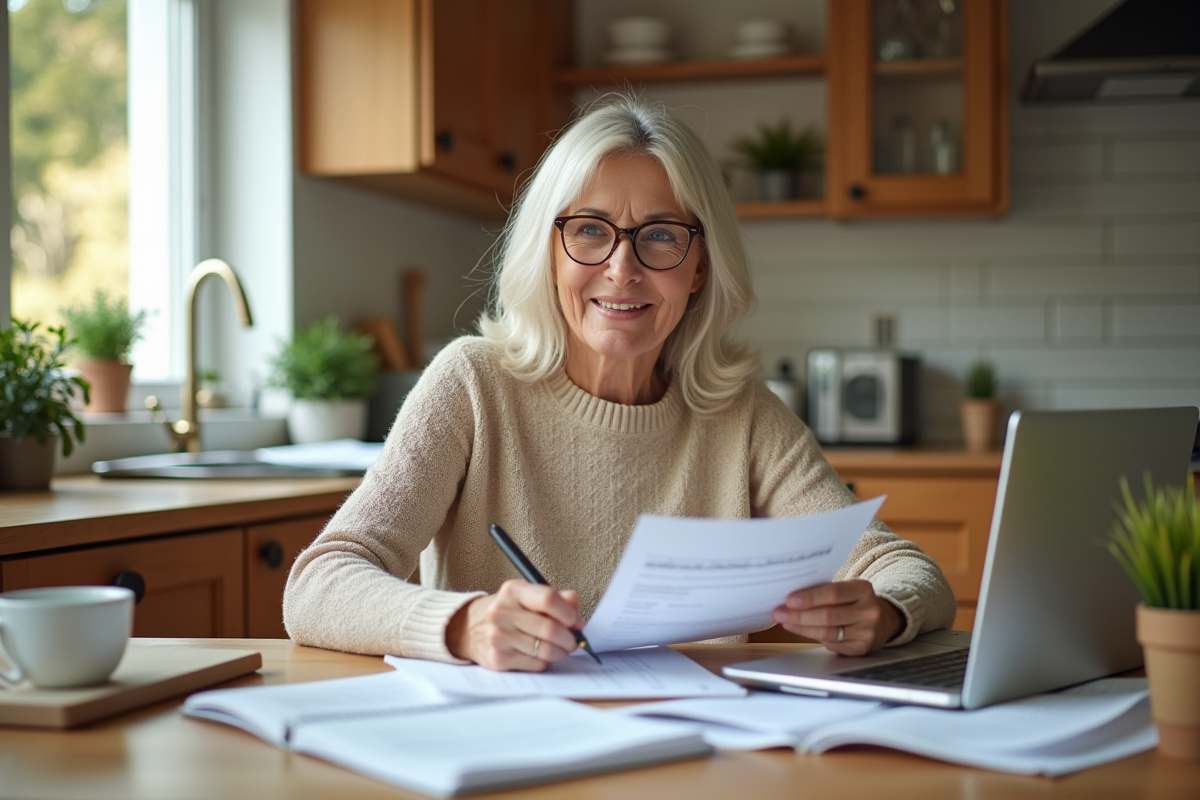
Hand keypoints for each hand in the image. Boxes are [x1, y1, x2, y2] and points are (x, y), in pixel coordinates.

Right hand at [445, 579, 580, 670]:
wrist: (469, 628)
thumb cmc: (508, 611)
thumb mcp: (527, 595)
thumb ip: (557, 598)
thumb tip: (576, 613)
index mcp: (513, 591)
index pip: (548, 599)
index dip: (568, 613)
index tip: (575, 621)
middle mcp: (502, 612)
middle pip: (549, 628)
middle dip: (569, 638)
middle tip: (573, 640)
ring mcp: (498, 636)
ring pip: (545, 650)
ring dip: (560, 652)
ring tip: (560, 648)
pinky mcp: (497, 659)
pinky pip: (535, 664)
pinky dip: (545, 662)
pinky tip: (540, 654)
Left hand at [772, 580, 903, 655]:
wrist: (880, 621)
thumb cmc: (853, 602)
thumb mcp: (847, 590)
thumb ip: (825, 591)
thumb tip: (791, 597)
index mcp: (863, 590)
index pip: (833, 593)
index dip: (810, 597)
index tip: (789, 600)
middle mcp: (868, 611)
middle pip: (828, 615)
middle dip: (800, 615)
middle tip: (780, 613)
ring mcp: (866, 632)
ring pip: (827, 632)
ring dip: (801, 627)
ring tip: (785, 621)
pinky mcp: (860, 648)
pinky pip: (830, 643)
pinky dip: (811, 636)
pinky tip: (798, 630)